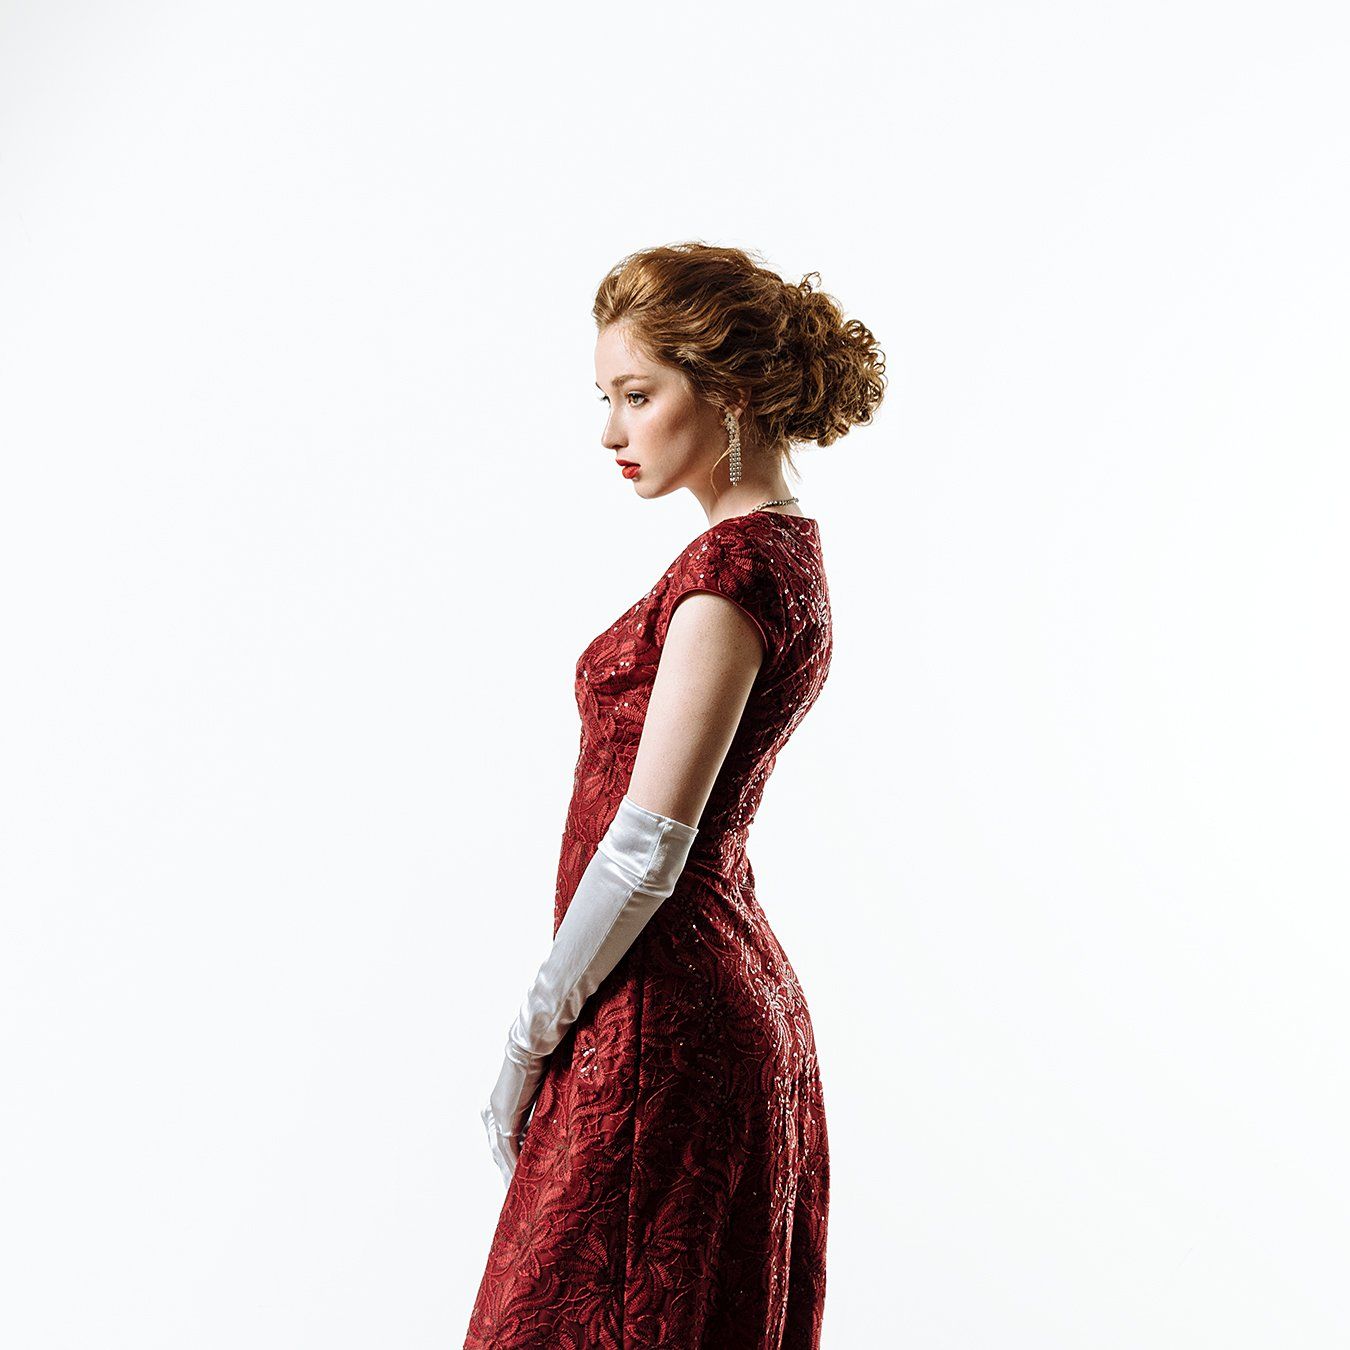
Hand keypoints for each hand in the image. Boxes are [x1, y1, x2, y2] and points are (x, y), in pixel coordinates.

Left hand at [481, 1047, 543, 1187]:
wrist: (533, 1046)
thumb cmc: (541, 1061)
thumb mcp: (541, 1091)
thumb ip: (540, 1109)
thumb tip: (554, 1121)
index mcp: (498, 1105)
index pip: (504, 1139)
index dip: (511, 1158)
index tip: (521, 1174)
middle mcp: (492, 1112)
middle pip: (498, 1150)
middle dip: (507, 1172)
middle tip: (516, 1193)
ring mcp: (495, 1115)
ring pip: (501, 1153)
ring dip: (510, 1173)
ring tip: (520, 1192)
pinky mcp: (504, 1117)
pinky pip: (509, 1148)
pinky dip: (516, 1163)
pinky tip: (523, 1177)